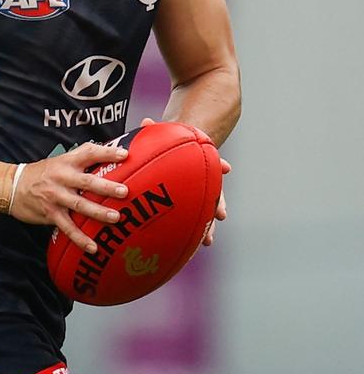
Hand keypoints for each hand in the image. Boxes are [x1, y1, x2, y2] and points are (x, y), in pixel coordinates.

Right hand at [9, 142, 130, 253]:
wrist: (13, 186)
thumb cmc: (43, 173)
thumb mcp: (61, 160)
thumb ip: (83, 157)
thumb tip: (112, 153)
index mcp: (67, 162)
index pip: (89, 153)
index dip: (107, 153)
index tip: (124, 155)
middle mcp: (62, 178)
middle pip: (87, 181)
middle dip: (106, 186)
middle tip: (124, 191)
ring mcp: (56, 196)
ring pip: (79, 205)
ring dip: (98, 212)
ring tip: (115, 218)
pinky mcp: (51, 214)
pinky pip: (68, 227)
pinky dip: (80, 238)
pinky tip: (93, 247)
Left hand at [139, 117, 229, 247]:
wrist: (177, 154)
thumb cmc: (167, 146)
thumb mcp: (162, 138)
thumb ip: (154, 132)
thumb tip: (145, 122)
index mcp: (199, 162)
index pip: (213, 163)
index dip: (220, 165)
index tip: (228, 167)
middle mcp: (203, 180)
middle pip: (214, 194)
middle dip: (218, 205)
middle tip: (221, 215)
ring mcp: (197, 194)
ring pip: (204, 213)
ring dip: (206, 227)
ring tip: (207, 241)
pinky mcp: (186, 206)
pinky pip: (189, 222)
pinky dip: (188, 234)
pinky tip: (185, 250)